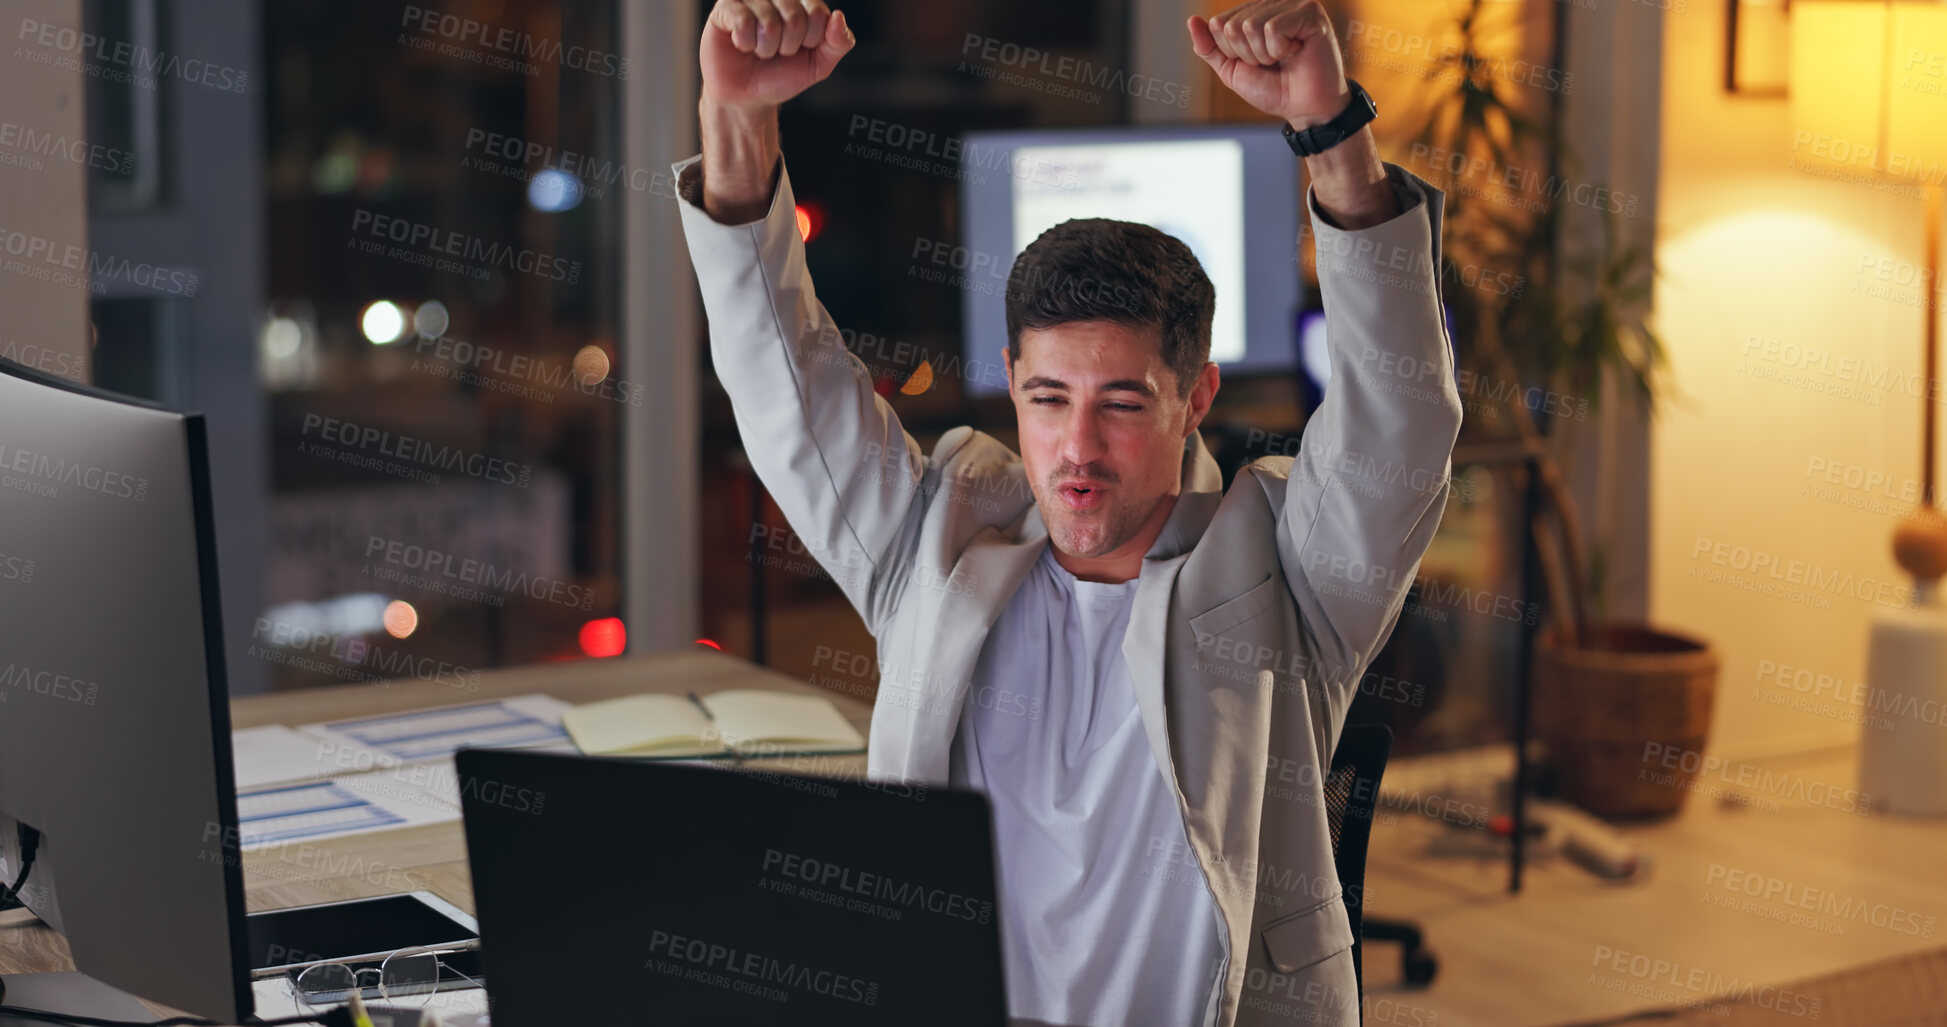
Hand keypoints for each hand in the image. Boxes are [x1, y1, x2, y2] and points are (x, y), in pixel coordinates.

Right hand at [701, 0, 855, 110]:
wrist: (747, 97)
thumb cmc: (781, 76)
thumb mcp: (818, 65)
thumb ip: (839, 43)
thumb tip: (838, 16)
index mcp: (802, 2)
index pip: (818, 13)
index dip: (810, 40)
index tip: (798, 49)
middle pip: (795, 16)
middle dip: (788, 46)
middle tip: (776, 52)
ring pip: (769, 21)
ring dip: (766, 48)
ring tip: (758, 50)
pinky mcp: (725, 7)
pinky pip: (743, 20)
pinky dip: (745, 42)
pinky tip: (741, 45)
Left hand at [1187, 0, 1346, 128]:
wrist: (1304, 108)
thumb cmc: (1273, 88)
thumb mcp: (1232, 69)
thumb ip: (1210, 47)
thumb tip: (1192, 20)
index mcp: (1253, 12)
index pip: (1218, 24)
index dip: (1231, 52)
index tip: (1255, 62)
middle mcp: (1271, 3)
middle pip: (1232, 25)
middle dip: (1247, 55)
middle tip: (1271, 63)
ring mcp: (1292, 4)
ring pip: (1251, 26)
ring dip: (1264, 54)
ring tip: (1284, 58)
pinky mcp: (1310, 12)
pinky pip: (1273, 29)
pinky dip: (1279, 49)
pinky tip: (1296, 51)